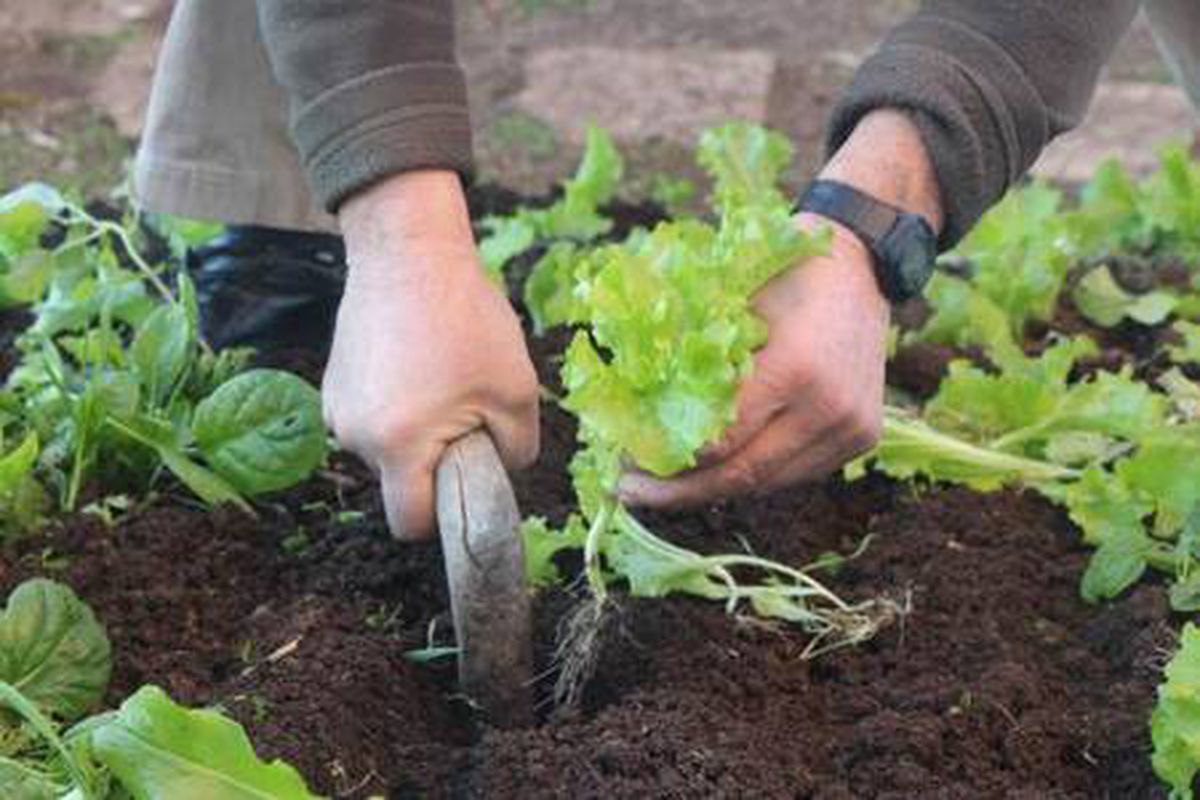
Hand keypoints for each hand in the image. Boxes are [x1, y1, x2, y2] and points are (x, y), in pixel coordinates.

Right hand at [325, 171, 538, 538]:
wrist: (409, 249)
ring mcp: (337, 408)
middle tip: (466, 416)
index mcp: (398, 446)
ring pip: (385, 449)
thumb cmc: (466, 319)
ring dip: (415, 433)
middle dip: (434, 465)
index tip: (465, 490)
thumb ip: (517, 450)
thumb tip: (503, 471)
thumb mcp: (517, 391)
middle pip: (398, 483)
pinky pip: (372, 417)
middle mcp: (354, 436)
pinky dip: (397, 406)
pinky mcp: (332, 382)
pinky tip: (418, 362)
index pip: (409, 524)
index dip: (441, 521)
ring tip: (443, 380)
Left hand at [619, 109, 942, 507]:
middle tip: (634, 491)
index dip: (671, 459)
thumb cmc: (785, 269)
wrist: (863, 264)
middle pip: (743, 474)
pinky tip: (716, 470)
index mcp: (794, 368)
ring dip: (716, 488)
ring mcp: (850, 427)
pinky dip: (753, 474)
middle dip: (683, 490)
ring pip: (769, 482)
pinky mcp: (861, 438)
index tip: (628, 461)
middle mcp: (828, 407)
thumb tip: (640, 411)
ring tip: (667, 486)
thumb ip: (697, 358)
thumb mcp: (731, 301)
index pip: (723, 440)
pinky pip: (795, 472)